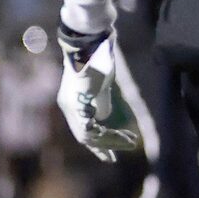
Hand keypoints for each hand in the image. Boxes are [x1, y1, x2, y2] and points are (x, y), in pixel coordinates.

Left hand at [54, 28, 139, 161]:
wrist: (89, 41)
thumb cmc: (96, 58)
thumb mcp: (100, 84)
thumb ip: (100, 101)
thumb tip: (103, 116)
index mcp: (72, 102)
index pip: (82, 130)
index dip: (96, 144)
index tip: (110, 156)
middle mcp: (68, 106)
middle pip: (84, 136)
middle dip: (104, 146)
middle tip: (123, 150)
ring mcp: (70, 104)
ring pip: (87, 136)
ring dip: (111, 141)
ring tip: (130, 142)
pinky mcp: (76, 102)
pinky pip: (90, 128)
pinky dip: (109, 134)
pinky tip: (124, 136)